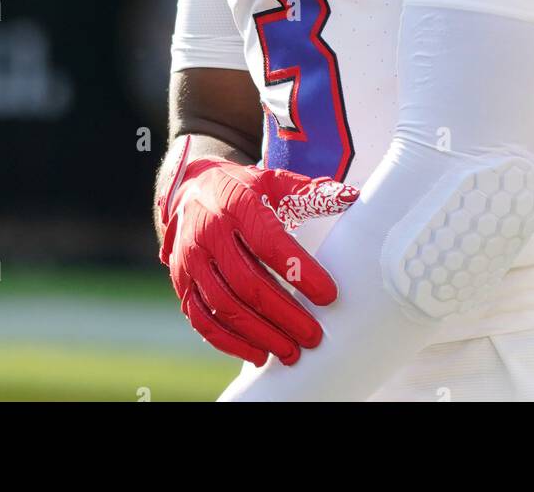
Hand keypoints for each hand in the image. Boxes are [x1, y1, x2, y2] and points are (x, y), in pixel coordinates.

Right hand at [157, 151, 357, 366]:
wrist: (190, 189)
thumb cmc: (242, 189)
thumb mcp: (274, 181)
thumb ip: (310, 191)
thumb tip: (350, 197)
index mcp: (237, 205)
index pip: (269, 243)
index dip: (299, 271)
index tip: (328, 295)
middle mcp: (209, 232)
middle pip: (247, 282)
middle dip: (284, 314)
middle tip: (313, 335)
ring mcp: (192, 260)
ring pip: (224, 305)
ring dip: (259, 333)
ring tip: (291, 351)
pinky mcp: (182, 282)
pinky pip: (202, 319)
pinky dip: (229, 342)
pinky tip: (257, 353)